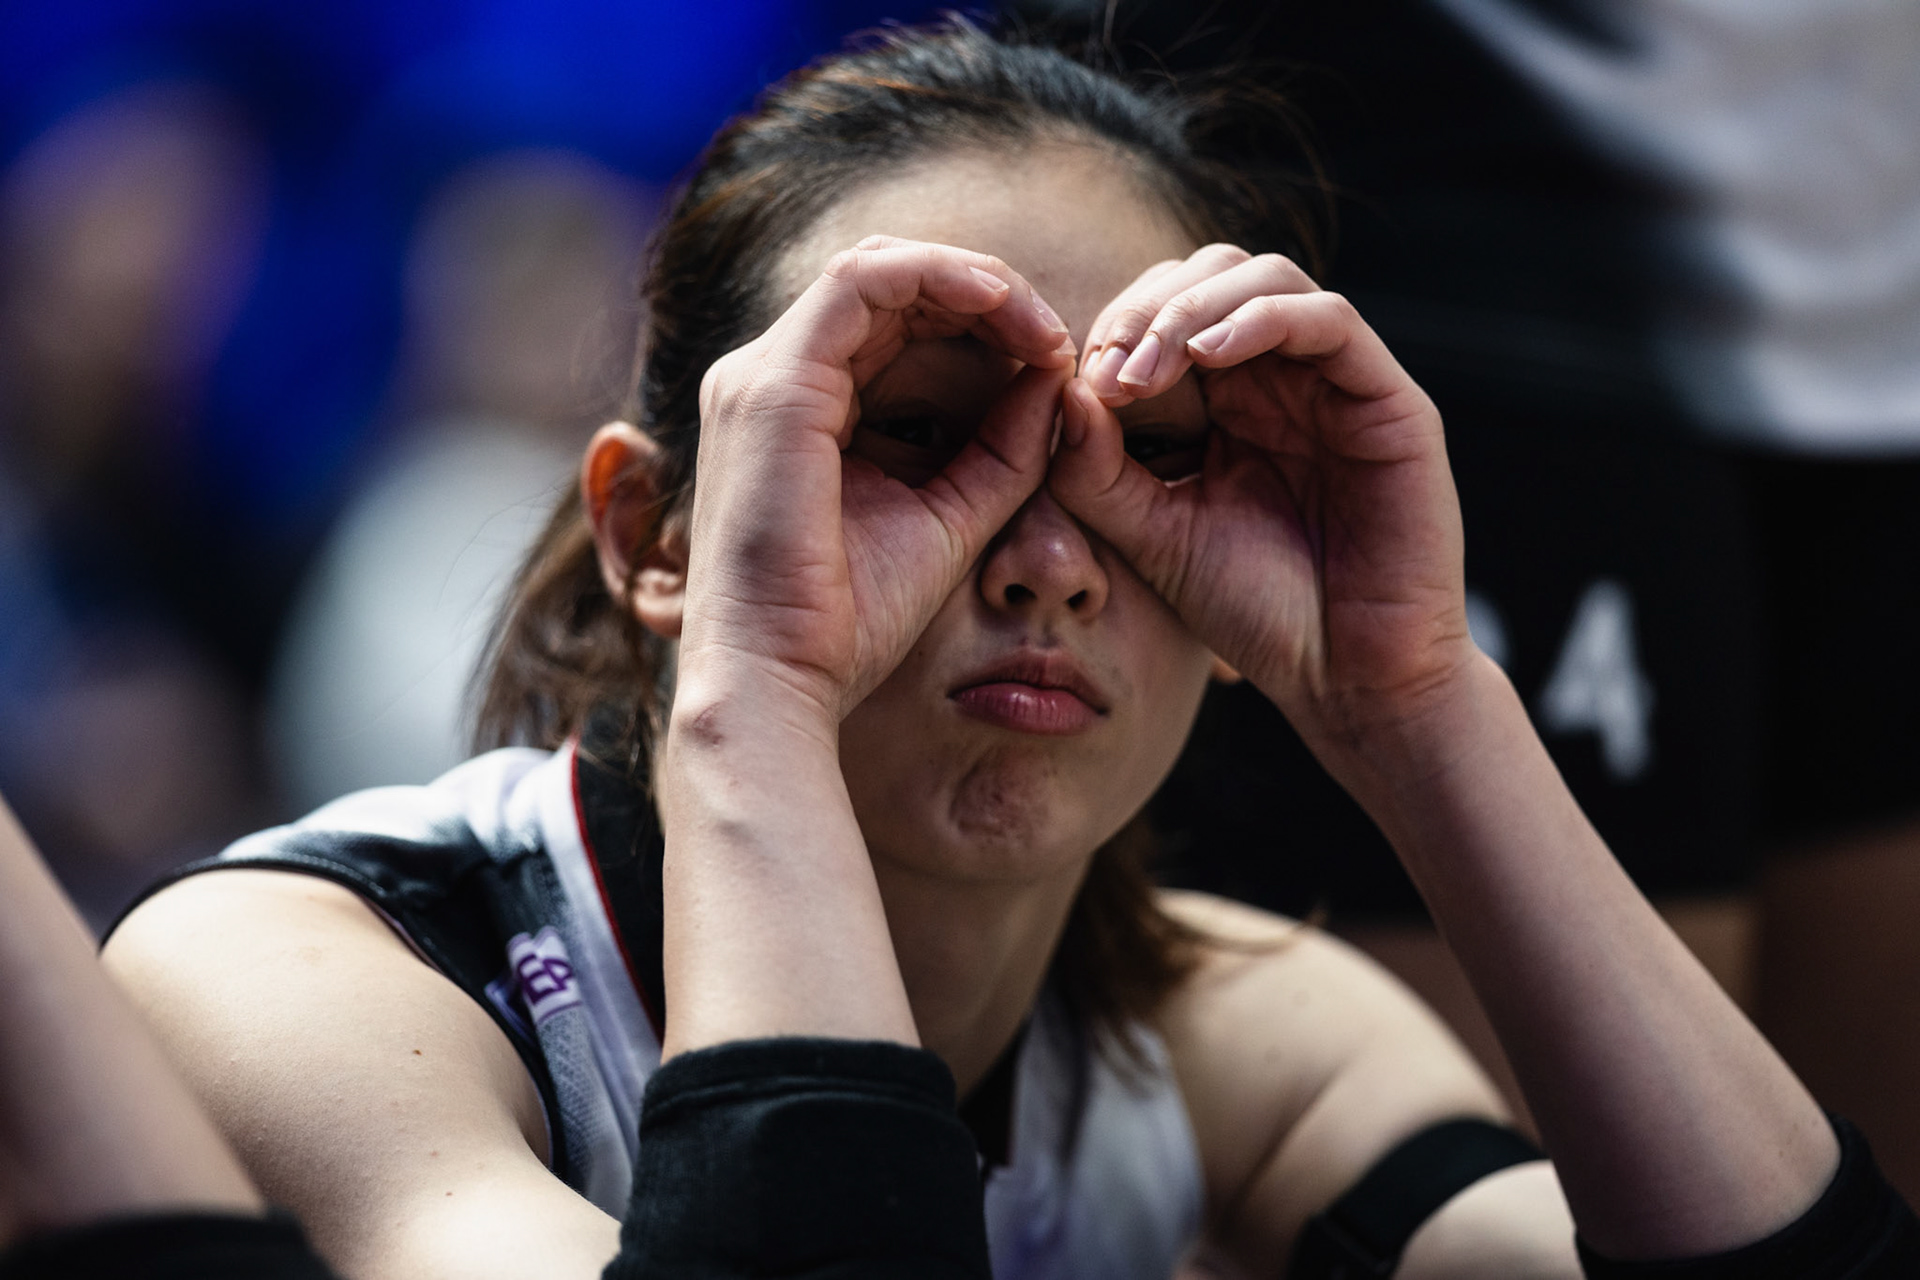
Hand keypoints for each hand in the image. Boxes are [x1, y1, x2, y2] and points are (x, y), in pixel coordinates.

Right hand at [681, 236, 1073, 724]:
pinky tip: (1006, 308)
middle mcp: (769, 380)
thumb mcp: (951, 517)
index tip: (1054, 360)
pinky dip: (940, 280)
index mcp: (799, 410)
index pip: (891, 322)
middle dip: (983, 295)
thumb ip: (1000, 451)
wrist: (782, 684)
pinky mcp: (775, 387)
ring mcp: (763, 377)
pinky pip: (864, 285)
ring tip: (1041, 323)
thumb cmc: (850, 623)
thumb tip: (1054, 383)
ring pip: (877, 270)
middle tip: (1056, 336)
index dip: (979, 322)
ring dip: (971, 282)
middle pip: (887, 287)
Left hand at [1049, 244, 1474, 756]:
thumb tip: (1057, 392)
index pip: (1166, 313)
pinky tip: (1209, 357)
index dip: (1116, 329)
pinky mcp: (1390, 402)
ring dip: (1193, 309)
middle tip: (1108, 369)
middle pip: (1210, 277)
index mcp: (1228, 402)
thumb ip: (1096, 472)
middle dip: (1147, 309)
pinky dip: (1262, 320)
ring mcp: (1337, 384)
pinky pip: (1330, 321)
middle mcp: (1283, 379)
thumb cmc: (1257, 613)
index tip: (1071, 383)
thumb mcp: (1152, 537)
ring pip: (1264, 280)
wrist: (1347, 681)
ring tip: (1148, 368)